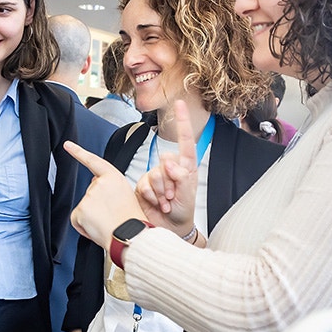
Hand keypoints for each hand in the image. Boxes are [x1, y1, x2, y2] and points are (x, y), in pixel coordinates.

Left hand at [64, 140, 146, 249]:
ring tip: (107, 222)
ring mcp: (89, 196)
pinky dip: (84, 226)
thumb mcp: (126, 196)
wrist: (131, 235)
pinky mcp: (81, 210)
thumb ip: (109, 188)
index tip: (67, 145)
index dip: (78, 152)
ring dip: (92, 216)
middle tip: (111, 215)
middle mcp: (99, 183)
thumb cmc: (132, 220)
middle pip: (90, 192)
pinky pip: (77, 219)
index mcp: (114, 177)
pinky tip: (97, 228)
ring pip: (84, 207)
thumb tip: (95, 189)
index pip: (93, 161)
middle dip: (97, 204)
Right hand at [135, 100, 197, 234]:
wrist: (170, 228)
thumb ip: (181, 177)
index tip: (180, 103)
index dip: (181, 121)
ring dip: (161, 192)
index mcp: (185, 166)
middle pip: (164, 160)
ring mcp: (156, 177)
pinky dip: (151, 196)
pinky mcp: (143, 186)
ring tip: (167, 202)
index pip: (184, 140)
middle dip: (170, 181)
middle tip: (174, 196)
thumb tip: (169, 162)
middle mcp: (170, 168)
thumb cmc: (183, 210)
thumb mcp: (188, 194)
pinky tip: (157, 204)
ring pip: (154, 174)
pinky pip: (144, 184)